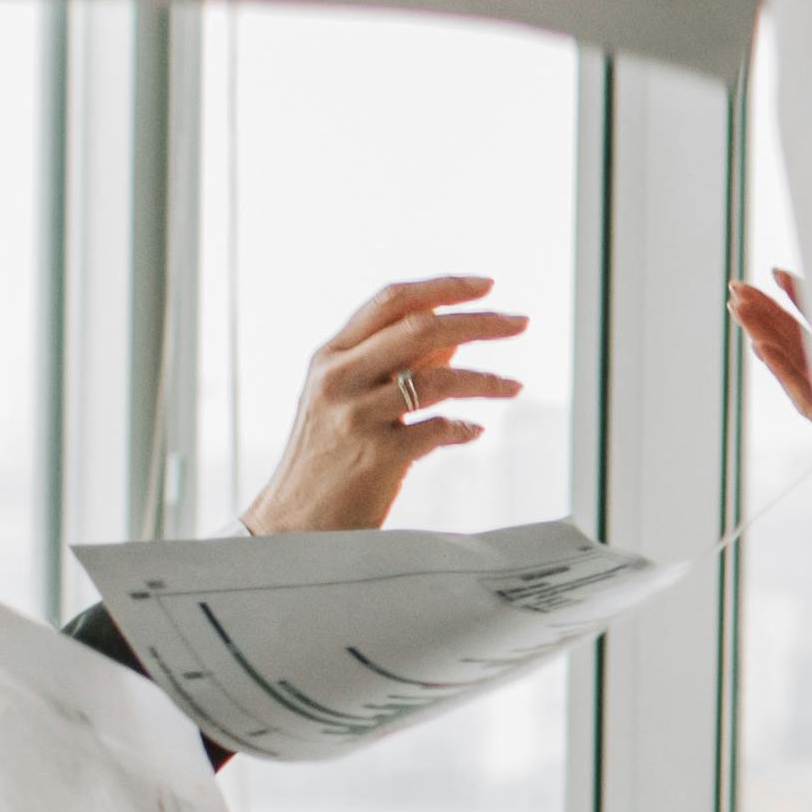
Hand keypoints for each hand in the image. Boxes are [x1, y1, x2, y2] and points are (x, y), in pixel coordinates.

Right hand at [246, 276, 528, 535]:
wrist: (290, 527)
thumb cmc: (325, 462)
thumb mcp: (344, 401)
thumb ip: (393, 365)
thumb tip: (453, 337)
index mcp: (330, 357)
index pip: (391, 301)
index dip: (443, 287)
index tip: (486, 285)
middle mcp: (339, 379)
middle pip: (422, 329)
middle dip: (480, 322)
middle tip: (521, 322)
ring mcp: (356, 417)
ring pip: (438, 379)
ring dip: (486, 380)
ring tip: (515, 386)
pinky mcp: (377, 457)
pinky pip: (438, 430)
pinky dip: (462, 428)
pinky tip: (472, 430)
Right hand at [732, 273, 811, 660]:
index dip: (808, 301)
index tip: (782, 273)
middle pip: (804, 344)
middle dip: (771, 314)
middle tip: (739, 288)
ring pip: (796, 367)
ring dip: (766, 337)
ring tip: (739, 310)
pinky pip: (807, 399)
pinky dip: (784, 374)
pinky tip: (761, 350)